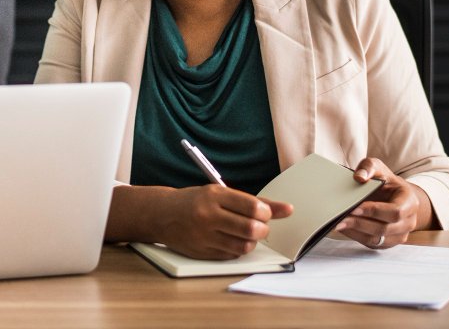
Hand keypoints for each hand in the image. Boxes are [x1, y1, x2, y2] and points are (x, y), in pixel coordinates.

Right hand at [159, 186, 292, 259]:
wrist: (161, 214)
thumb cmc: (194, 201)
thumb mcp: (220, 194)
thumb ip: (254, 202)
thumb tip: (287, 209)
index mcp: (213, 195)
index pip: (253, 207)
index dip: (266, 213)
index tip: (264, 213)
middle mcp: (207, 214)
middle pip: (252, 229)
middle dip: (262, 229)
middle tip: (258, 225)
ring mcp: (204, 235)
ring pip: (245, 246)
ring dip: (251, 241)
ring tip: (244, 233)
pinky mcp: (202, 252)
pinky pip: (232, 255)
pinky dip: (237, 248)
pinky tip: (230, 239)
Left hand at [335, 157, 432, 248]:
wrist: (393, 195)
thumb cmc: (385, 181)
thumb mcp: (378, 168)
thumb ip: (369, 167)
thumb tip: (360, 177)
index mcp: (410, 202)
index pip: (395, 211)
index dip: (374, 211)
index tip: (354, 208)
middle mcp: (409, 222)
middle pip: (385, 228)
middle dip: (361, 223)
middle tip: (340, 218)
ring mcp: (399, 234)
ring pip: (377, 239)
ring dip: (356, 232)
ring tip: (337, 224)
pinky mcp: (387, 242)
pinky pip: (371, 244)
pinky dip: (355, 236)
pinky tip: (343, 228)